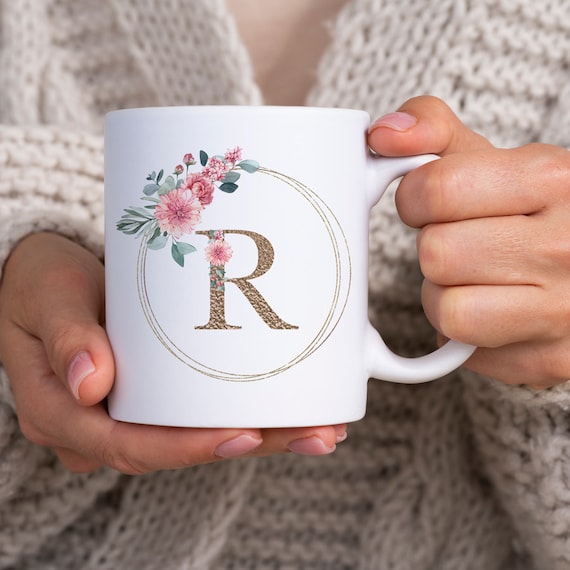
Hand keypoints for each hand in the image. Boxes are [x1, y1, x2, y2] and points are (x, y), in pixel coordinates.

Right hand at [0, 233, 344, 472]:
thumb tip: (93, 383)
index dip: (190, 447)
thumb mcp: (46, 299)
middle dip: (251, 444)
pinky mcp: (153, 395)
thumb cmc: (41, 284)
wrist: (46, 279)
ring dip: (263, 433)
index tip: (245, 435)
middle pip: (179, 447)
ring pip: (197, 434)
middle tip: (315, 433)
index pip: (131, 446)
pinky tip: (290, 406)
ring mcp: (129, 411)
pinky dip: (245, 410)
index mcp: (64, 413)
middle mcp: (100, 424)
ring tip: (321, 425)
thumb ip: (66, 337)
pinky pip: (199, 412)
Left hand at [368, 96, 569, 387]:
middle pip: (437, 253)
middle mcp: (567, 245)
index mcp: (554, 179)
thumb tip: (382, 134)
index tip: (430, 204)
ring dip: (444, 295)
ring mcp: (564, 310)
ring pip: (446, 309)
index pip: (436, 190)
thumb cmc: (520, 210)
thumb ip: (431, 131)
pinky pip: (463, 350)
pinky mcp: (548, 359)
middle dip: (435, 249)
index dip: (415, 199)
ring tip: (475, 280)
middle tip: (463, 245)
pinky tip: (491, 312)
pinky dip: (463, 334)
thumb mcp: (487, 158)